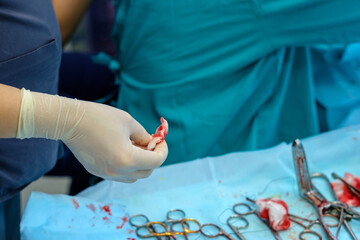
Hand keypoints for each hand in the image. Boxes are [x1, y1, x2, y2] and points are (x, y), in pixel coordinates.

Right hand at [17, 88, 167, 181]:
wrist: (69, 121)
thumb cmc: (100, 117)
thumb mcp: (129, 122)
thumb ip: (144, 136)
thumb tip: (152, 144)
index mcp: (127, 159)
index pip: (156, 162)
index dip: (163, 150)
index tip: (160, 140)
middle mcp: (117, 172)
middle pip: (146, 173)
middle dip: (153, 159)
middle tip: (151, 144)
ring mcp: (106, 174)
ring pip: (133, 177)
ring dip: (140, 165)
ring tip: (136, 147)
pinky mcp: (97, 172)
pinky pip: (119, 175)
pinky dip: (127, 167)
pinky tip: (123, 151)